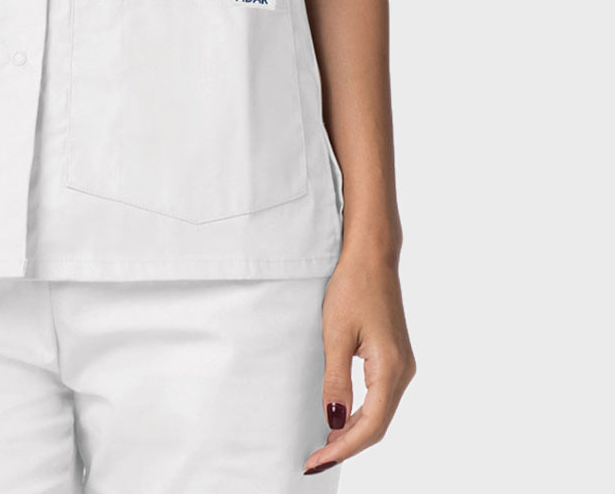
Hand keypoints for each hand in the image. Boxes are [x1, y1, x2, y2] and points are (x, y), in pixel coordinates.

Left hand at [303, 250, 416, 475]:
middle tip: (314, 461)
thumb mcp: (336, 334)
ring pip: (380, 413)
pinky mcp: (395, 358)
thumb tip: (334, 422)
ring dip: (354, 432)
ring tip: (324, 446)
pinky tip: (341, 420)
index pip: (370, 426)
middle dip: (347, 446)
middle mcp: (403, 371)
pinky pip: (381, 397)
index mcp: (391, 368)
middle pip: (378, 425)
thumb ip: (336, 380)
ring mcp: (402, 365)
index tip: (315, 462)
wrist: (372, 255)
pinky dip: (362, 414)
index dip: (343, 448)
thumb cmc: (352, 287)